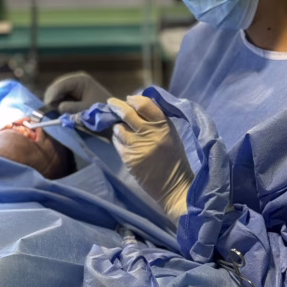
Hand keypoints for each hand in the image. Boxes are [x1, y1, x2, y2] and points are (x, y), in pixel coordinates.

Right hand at [44, 72, 111, 113]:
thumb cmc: (102, 111)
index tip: (47, 105)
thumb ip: (70, 108)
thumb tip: (57, 107)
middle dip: (52, 97)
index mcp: (80, 80)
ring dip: (54, 101)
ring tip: (52, 111)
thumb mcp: (85, 110)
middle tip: (48, 110)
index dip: (52, 94)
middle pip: (57, 86)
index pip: (61, 84)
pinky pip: (62, 97)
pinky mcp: (74, 94)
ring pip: (58, 92)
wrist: (114, 115)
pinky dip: (58, 103)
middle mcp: (76, 80)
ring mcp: (75, 86)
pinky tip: (57, 110)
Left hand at [109, 95, 192, 224]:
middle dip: (117, 105)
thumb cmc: (174, 159)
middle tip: (111, 103)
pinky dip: (118, 140)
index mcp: (164, 126)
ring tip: (122, 129)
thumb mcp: (171, 134)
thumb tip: (139, 104)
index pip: (145, 104)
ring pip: (119, 128)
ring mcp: (137, 146)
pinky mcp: (128, 158)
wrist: (174, 186)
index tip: (129, 99)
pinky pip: (117, 143)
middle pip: (127, 113)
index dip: (134, 99)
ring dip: (118, 126)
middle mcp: (150, 134)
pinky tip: (124, 142)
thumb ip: (157, 120)